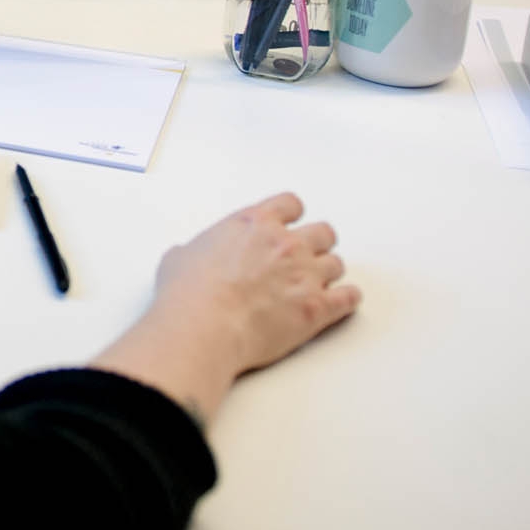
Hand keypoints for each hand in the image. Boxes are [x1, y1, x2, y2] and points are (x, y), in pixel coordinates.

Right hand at [90, 192, 358, 425]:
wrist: (204, 325)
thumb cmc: (188, 293)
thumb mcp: (179, 257)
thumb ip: (196, 251)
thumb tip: (188, 259)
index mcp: (253, 224)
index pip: (290, 204)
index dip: (291, 215)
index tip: (290, 224)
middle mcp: (285, 243)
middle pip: (323, 232)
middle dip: (316, 244)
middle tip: (305, 257)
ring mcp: (306, 274)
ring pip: (336, 264)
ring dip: (327, 273)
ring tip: (317, 284)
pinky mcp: (318, 307)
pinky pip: (349, 298)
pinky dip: (347, 299)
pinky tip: (343, 301)